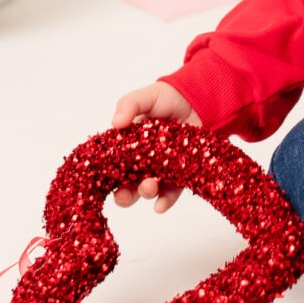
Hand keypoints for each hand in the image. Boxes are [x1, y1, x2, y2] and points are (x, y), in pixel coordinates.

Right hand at [109, 80, 201, 213]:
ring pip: (148, 189)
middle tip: (124, 194)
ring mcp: (161, 169)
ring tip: (149, 187)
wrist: (199, 99)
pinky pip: (171, 192)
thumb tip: (115, 122)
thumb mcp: (146, 97)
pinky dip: (165, 200)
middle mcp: (142, 161)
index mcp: (128, 145)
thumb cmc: (167, 98)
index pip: (113, 164)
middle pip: (128, 184)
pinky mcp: (181, 174)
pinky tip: (160, 206)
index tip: (104, 183)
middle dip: (124, 193)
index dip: (107, 176)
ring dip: (145, 192)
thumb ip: (129, 104)